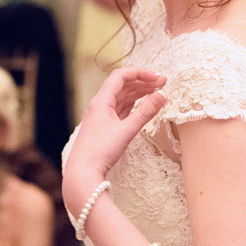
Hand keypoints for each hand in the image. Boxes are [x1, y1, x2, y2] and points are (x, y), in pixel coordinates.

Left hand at [63, 68, 166, 209]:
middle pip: (122, 86)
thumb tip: (162, 95)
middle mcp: (99, 105)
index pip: (120, 76)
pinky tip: (144, 106)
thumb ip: (145, 112)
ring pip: (122, 98)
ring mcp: (101, 116)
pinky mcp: (104, 127)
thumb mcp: (127, 130)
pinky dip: (134, 106)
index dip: (140, 73)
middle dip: (142, 82)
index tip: (157, 78)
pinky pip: (121, 110)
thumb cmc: (101, 151)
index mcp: (101, 101)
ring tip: (157, 93)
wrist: (83, 173)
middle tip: (163, 84)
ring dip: (139, 93)